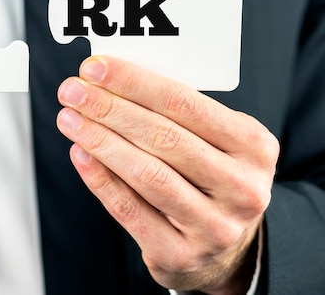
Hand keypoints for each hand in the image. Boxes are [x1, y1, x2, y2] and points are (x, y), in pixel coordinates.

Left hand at [57, 56, 278, 293]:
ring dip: (100, 140)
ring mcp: (214, 226)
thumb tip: (111, 82)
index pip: (185, 103)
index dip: (134, 82)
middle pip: (163, 137)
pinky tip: (80, 154)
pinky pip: (130, 210)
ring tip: (70, 119)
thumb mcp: (216, 142)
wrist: (226, 248)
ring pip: (146, 173)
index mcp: (254, 147)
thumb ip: (176, 115)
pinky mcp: (181, 255)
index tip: (95, 68)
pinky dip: (100, 179)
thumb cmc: (211, 178)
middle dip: (109, 108)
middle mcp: (242, 188)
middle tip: (72, 91)